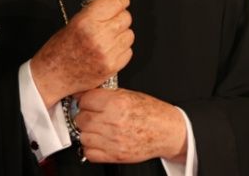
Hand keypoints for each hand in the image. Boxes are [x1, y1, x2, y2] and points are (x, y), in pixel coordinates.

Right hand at [30, 0, 133, 107]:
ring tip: (106, 40)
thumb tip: (116, 5)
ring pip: (129, 34)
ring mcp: (107, 53)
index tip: (120, 1)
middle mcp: (98, 36)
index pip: (118, 2)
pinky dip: (121, 50)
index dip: (120, 0)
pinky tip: (107, 52)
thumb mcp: (73, 22)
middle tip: (108, 23)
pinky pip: (128, 51)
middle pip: (126, 17)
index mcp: (86, 21)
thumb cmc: (59, 49)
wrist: (51, 76)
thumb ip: (96, 12)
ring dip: (121, 35)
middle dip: (119, 18)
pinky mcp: (112, 67)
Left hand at [73, 88, 187, 163]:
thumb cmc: (152, 112)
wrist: (167, 131)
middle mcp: (114, 121)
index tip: (89, 103)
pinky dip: (91, 149)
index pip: (85, 100)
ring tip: (99, 129)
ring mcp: (113, 140)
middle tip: (94, 116)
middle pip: (81, 119)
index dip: (86, 101)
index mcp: (118, 103)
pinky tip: (100, 141)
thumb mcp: (130, 95)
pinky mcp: (115, 155)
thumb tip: (83, 94)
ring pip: (83, 137)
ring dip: (88, 133)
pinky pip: (89, 154)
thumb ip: (106, 95)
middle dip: (85, 116)